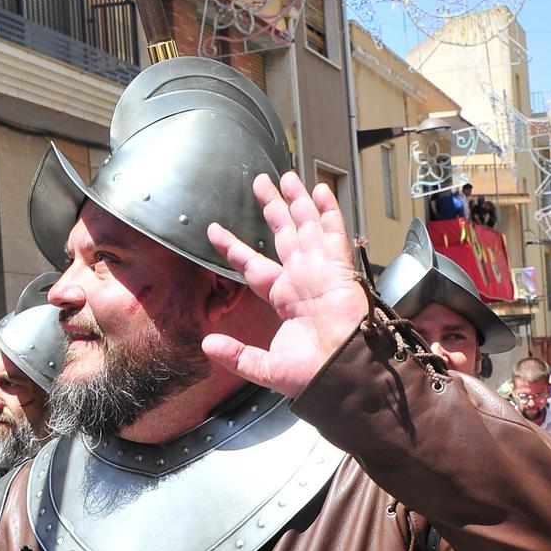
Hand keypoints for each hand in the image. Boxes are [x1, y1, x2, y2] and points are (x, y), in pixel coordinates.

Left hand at [202, 172, 368, 399]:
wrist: (343, 375)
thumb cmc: (315, 374)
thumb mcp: (265, 367)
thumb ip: (236, 355)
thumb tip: (206, 345)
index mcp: (285, 298)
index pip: (253, 264)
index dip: (234, 246)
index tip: (215, 231)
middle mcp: (302, 279)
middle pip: (283, 234)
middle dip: (272, 207)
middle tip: (261, 182)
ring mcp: (321, 271)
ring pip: (306, 226)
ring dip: (297, 201)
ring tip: (286, 176)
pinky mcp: (338, 269)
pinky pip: (332, 233)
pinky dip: (327, 211)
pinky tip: (320, 190)